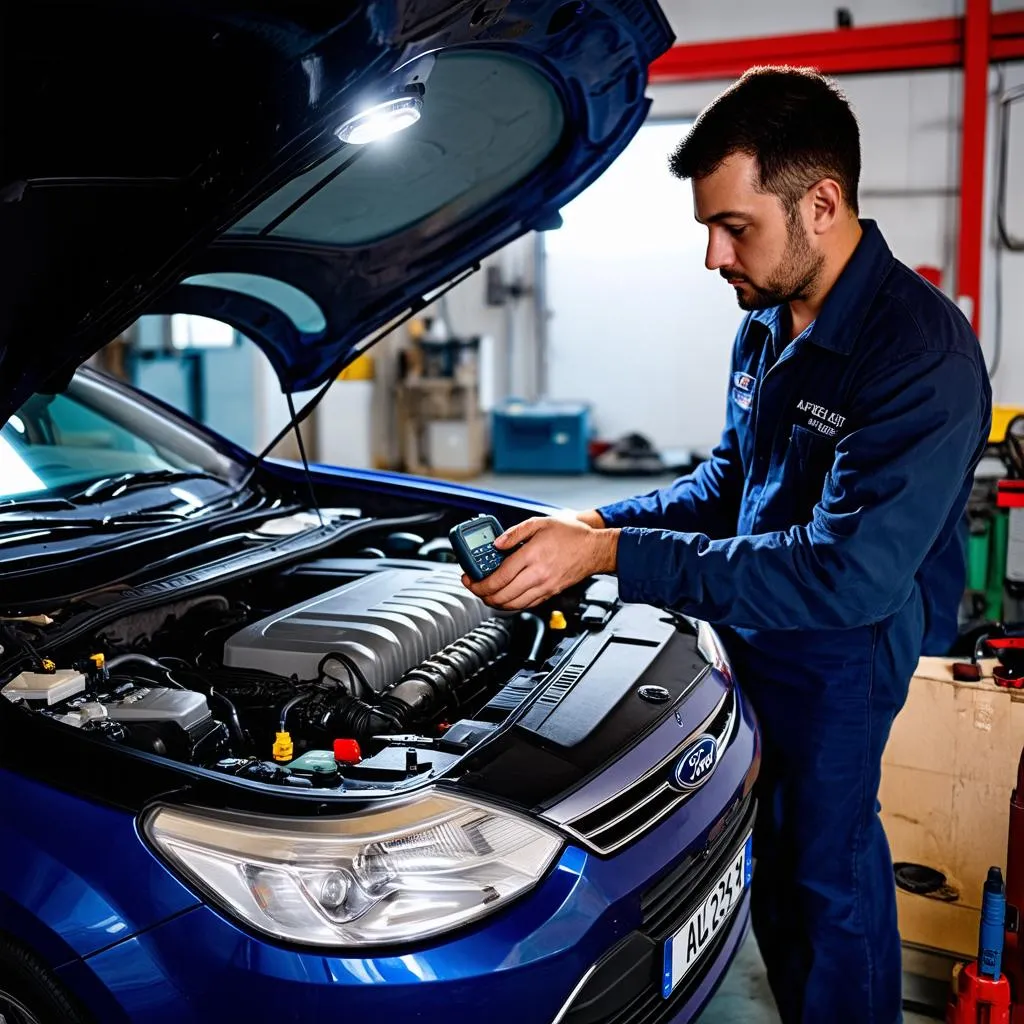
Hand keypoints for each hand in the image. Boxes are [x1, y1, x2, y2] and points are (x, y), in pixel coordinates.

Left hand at [463, 516, 619, 609]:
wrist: (594, 550)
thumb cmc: (570, 535)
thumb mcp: (539, 523)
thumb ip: (515, 533)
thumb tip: (496, 544)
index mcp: (531, 556)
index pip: (498, 578)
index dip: (478, 582)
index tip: (469, 578)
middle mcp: (537, 576)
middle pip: (502, 596)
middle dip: (482, 594)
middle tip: (474, 586)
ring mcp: (544, 587)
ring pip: (513, 605)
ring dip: (495, 602)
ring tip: (486, 592)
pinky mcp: (550, 593)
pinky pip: (526, 605)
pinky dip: (511, 604)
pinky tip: (504, 596)